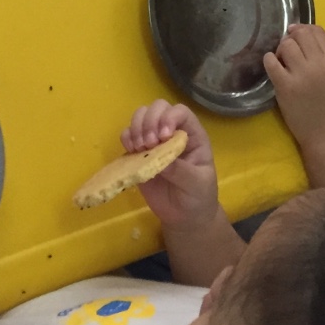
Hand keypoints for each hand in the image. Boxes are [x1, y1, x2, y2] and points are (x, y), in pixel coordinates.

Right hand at [121, 101, 216, 231]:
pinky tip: (131, 151)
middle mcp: (173, 132)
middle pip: (158, 107)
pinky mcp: (139, 154)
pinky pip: (128, 135)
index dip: (169, 117)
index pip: (180, 112)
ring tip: (139, 148)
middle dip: (150, 121)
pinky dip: (126, 138)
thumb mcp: (196, 184)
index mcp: (192, 134)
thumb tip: (160, 157)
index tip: (164, 136)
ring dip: (136, 127)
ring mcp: (155, 141)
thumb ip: (181, 170)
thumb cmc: (197, 196)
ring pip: (141, 116)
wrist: (184, 216)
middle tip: (149, 144)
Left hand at [264, 25, 324, 148]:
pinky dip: (269, 60)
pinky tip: (272, 66)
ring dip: (280, 49)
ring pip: (286, 45)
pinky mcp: (285, 86)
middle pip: (301, 34)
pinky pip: (271, 61)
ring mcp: (301, 75)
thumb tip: (298, 32)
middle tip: (287, 50)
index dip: (304, 28)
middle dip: (291, 37)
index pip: (317, 31)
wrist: (324, 132)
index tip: (296, 35)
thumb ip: (321, 54)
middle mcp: (318, 64)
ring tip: (282, 61)